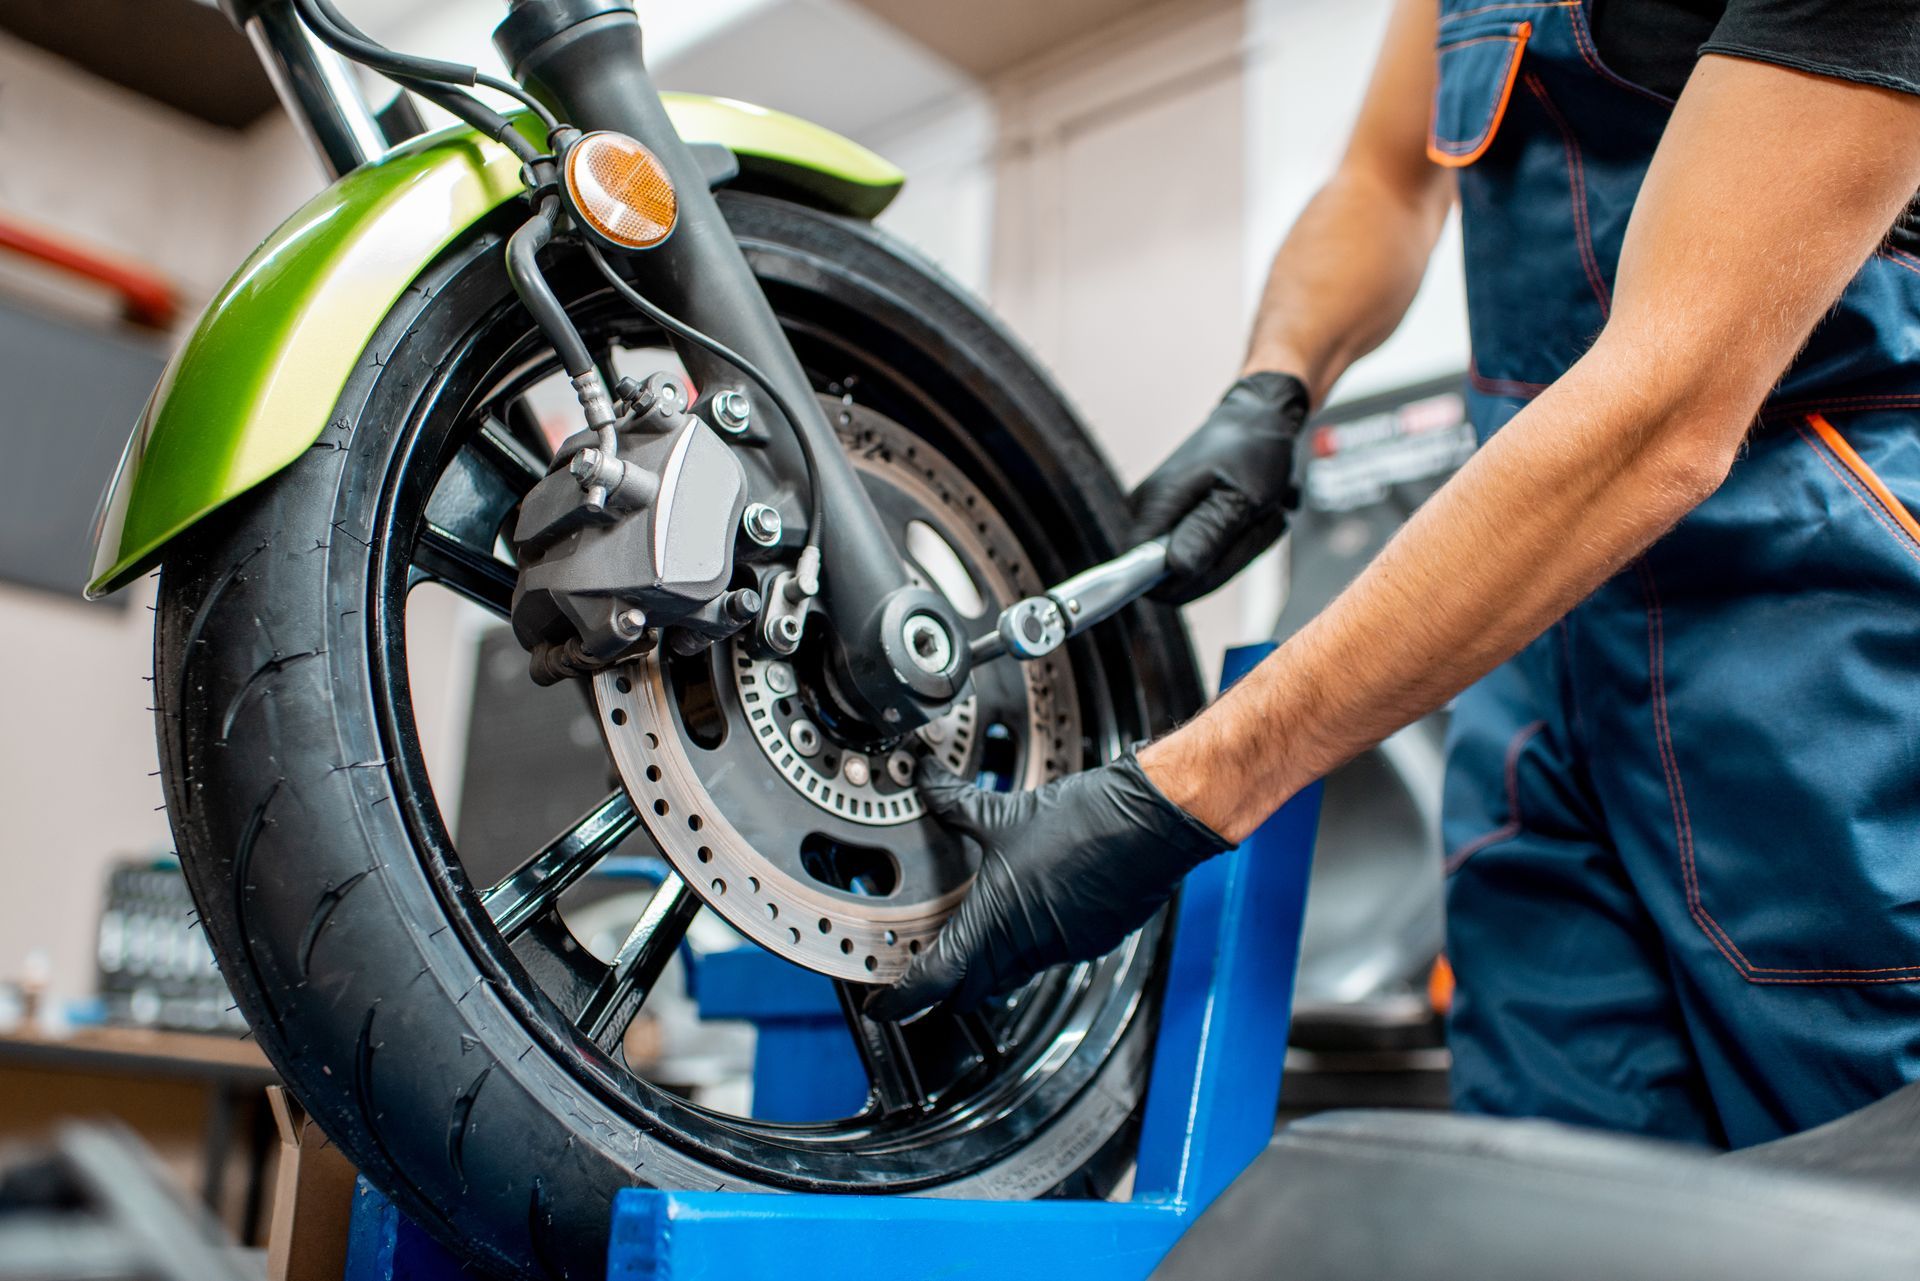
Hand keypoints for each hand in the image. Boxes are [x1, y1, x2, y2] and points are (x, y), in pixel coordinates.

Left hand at [867, 754, 1230, 1020]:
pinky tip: (1030, 906)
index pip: (935, 980)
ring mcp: (1062, 948)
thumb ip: (956, 803)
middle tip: (924, 964)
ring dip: (989, 961)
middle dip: (945, 984)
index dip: (902, 998)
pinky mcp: (1090, 939)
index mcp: (995, 923)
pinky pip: (1048, 955)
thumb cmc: (1083, 823)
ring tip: (974, 928)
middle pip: (971, 989)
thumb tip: (924, 779)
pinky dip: (1028, 942)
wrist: (1148, 824)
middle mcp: (1027, 947)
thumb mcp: (1003, 811)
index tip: (882, 1005)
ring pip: (1011, 973)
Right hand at [1129, 371, 1308, 603]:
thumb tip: (1178, 568)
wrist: (1260, 418)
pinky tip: (1249, 516)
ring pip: (1195, 568)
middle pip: (1174, 576)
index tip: (1222, 556)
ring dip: (1235, 550)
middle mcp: (1148, 513)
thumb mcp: (1241, 496)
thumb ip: (1209, 533)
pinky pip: (1204, 554)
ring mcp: (1163, 517)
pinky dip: (1234, 542)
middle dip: (1223, 561)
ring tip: (1255, 514)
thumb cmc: (1253, 448)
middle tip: (1252, 523)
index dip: (1184, 579)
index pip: (1141, 573)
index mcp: (1155, 506)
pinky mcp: (1179, 520)